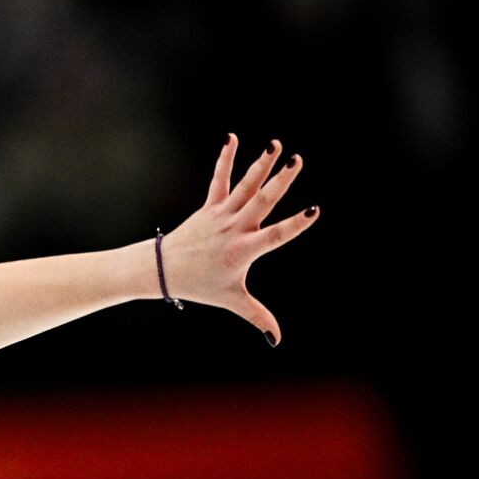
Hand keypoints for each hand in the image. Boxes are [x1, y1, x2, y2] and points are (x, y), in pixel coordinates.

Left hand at [159, 135, 318, 345]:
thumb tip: (277, 340)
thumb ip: (257, 317)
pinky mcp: (209, 207)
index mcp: (245, 250)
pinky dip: (225, 159)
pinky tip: (232, 138)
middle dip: (281, 181)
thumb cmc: (201, 285)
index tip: (314, 209)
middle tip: (298, 161)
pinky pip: (219, 179)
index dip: (296, 223)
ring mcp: (221, 215)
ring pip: (245, 186)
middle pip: (262, 201)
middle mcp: (235, 229)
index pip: (276, 235)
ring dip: (260, 165)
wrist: (164, 270)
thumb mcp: (232, 300)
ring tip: (275, 145)